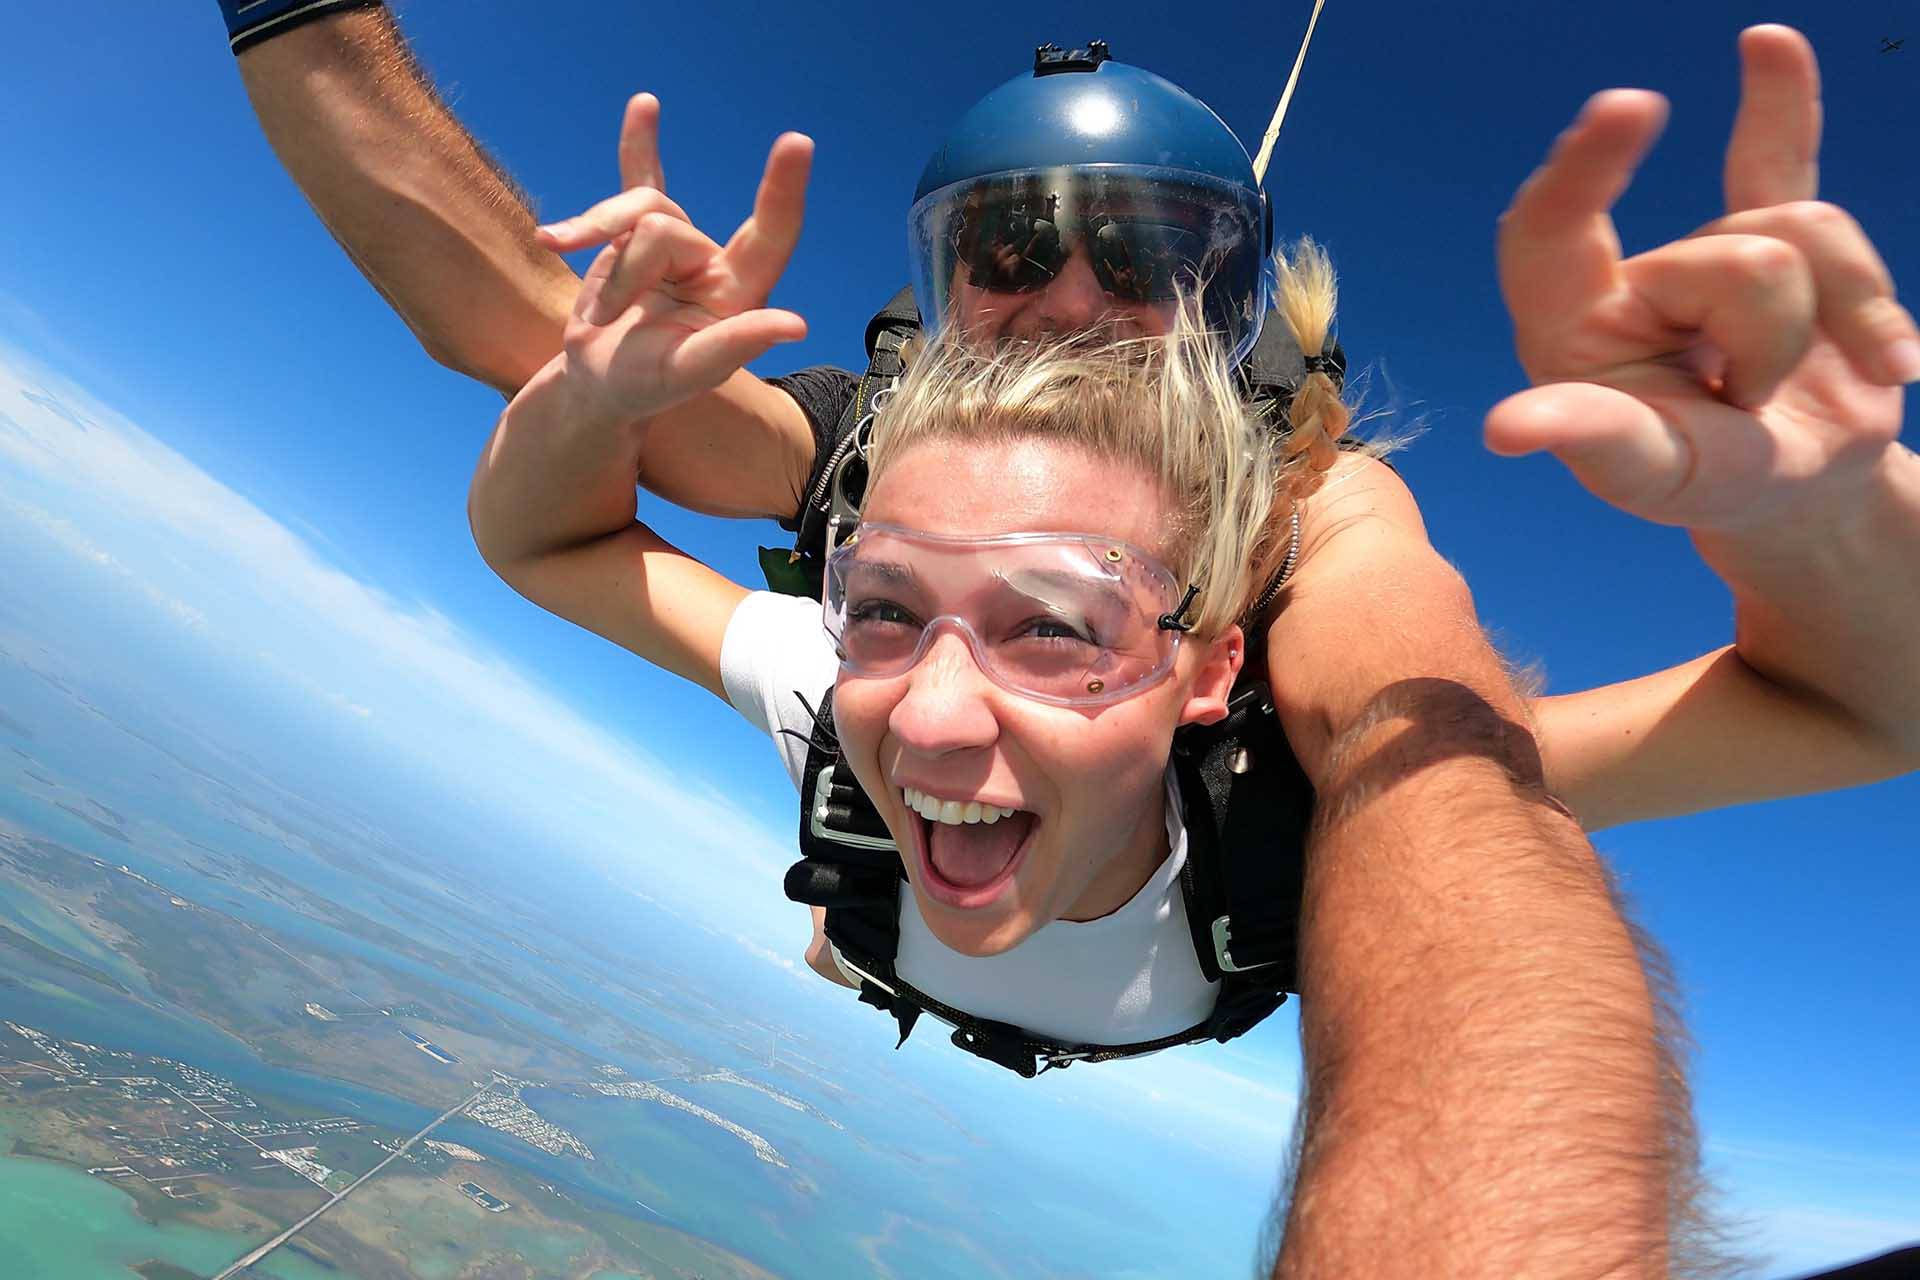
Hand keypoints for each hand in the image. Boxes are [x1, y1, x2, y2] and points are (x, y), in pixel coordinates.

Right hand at [536, 93, 811, 426]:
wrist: (599, 382)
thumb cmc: (648, 385)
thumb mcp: (688, 372)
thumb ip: (736, 344)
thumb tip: (796, 325)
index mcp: (739, 292)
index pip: (770, 234)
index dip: (782, 191)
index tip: (798, 143)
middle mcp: (713, 260)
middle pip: (664, 227)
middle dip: (625, 273)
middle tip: (609, 322)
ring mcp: (675, 242)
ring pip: (634, 212)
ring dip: (603, 263)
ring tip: (596, 312)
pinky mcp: (637, 232)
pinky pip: (641, 178)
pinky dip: (639, 145)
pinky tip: (645, 105)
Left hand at [1486, 26, 1916, 538]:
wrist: (1793, 490)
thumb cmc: (1701, 483)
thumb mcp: (1652, 475)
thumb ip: (1596, 438)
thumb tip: (1505, 429)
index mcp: (1569, 328)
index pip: (1548, 232)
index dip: (1581, 173)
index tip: (1625, 111)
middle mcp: (1628, 277)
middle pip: (1733, 249)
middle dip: (1771, 337)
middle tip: (1747, 399)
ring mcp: (1705, 255)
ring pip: (1807, 227)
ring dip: (1834, 321)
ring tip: (1787, 382)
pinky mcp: (1779, 243)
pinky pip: (1778, 154)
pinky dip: (1781, 101)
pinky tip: (1767, 45)